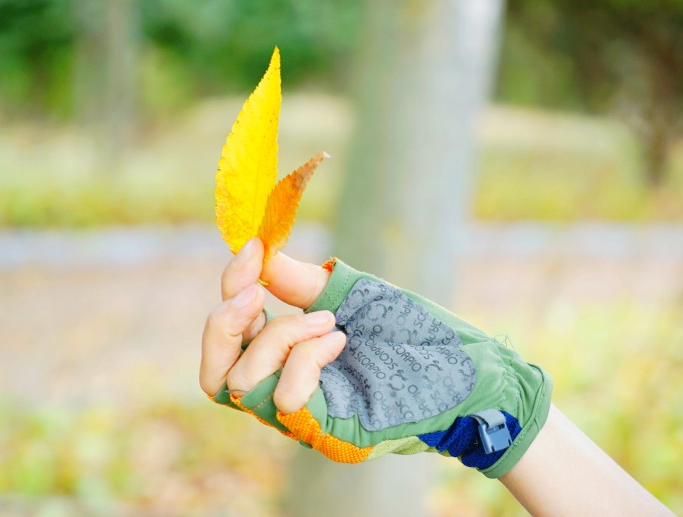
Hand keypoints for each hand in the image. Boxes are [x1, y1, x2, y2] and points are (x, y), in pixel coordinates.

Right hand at [202, 241, 551, 474]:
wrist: (468, 372)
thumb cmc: (414, 335)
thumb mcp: (350, 297)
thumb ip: (301, 283)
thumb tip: (259, 250)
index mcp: (287, 360)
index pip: (227, 338)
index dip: (228, 289)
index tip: (252, 249)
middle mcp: (286, 391)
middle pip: (214, 376)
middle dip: (223, 325)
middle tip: (256, 293)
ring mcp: (304, 418)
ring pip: (242, 383)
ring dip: (280, 336)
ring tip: (331, 320)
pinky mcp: (326, 433)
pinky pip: (283, 398)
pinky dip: (305, 358)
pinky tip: (340, 339)